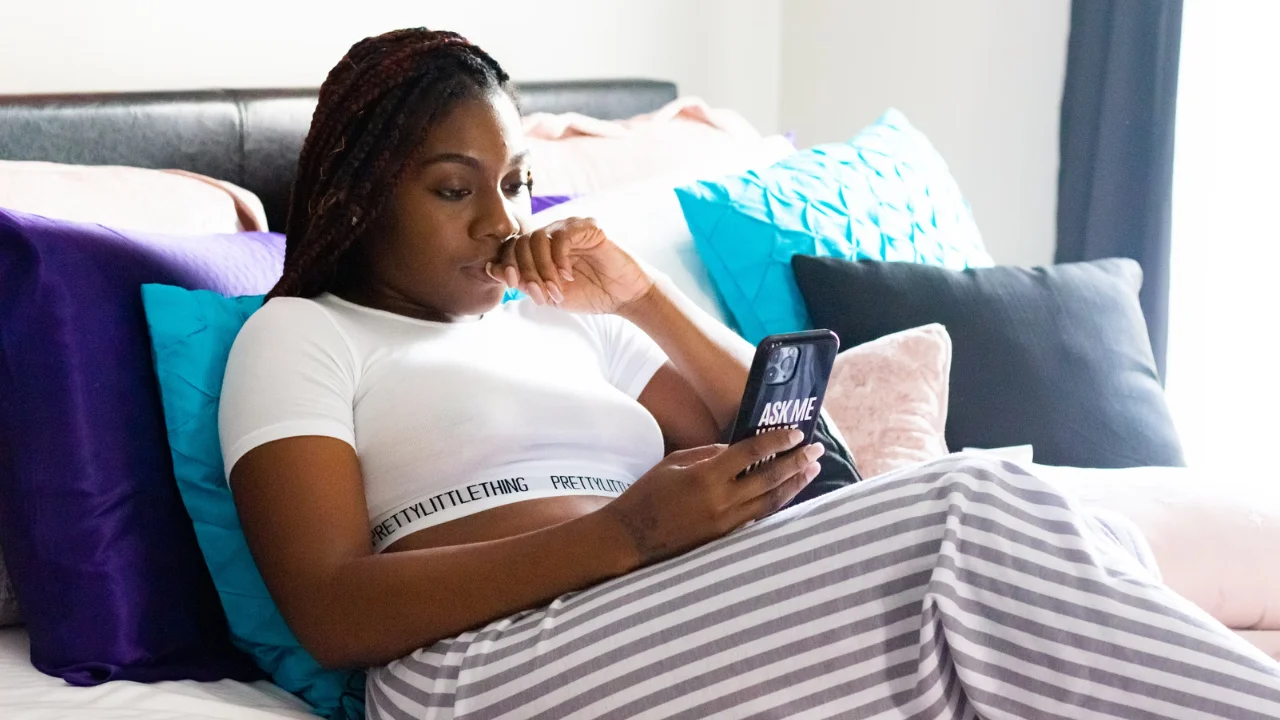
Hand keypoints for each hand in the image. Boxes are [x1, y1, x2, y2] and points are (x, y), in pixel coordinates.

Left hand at [485, 217, 653, 313]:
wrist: (622, 297)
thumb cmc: (588, 294)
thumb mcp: (549, 294)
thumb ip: (523, 282)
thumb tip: (492, 269)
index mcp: (541, 249)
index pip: (512, 248)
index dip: (507, 265)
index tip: (513, 285)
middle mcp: (553, 234)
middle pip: (522, 242)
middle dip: (526, 272)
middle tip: (540, 294)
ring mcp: (570, 228)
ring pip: (538, 239)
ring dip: (542, 269)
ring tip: (556, 289)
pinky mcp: (588, 227)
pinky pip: (562, 237)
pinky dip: (559, 259)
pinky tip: (567, 276)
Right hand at [598, 428, 824, 568]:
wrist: (630, 538)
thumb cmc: (647, 494)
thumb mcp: (674, 463)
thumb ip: (708, 454)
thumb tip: (737, 449)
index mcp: (705, 476)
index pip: (751, 453)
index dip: (777, 442)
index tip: (797, 433)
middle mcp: (720, 501)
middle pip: (769, 478)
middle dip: (796, 462)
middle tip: (817, 450)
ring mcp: (725, 523)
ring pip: (770, 502)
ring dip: (795, 485)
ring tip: (812, 470)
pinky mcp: (725, 539)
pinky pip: (758, 518)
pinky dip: (776, 504)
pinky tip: (789, 494)